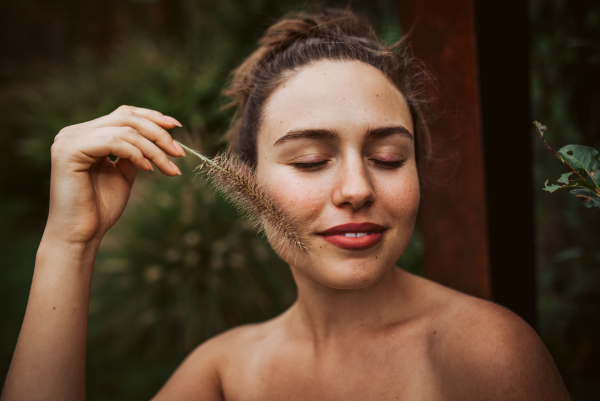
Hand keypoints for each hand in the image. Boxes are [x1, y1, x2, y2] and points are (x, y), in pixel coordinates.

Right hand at [45, 105, 186, 244]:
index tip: (177, 127)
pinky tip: (148, 168)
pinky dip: (136, 153)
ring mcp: (69, 139)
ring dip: (153, 149)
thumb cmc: (101, 208)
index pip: (124, 114)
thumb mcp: (124, 174)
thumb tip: (158, 137)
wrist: (81, 234)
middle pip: (126, 117)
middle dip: (158, 133)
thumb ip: (135, 153)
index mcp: (86, 135)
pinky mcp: (69, 151)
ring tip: (168, 167)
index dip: (152, 117)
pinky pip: (113, 141)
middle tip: (179, 153)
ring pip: (124, 130)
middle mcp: (74, 132)